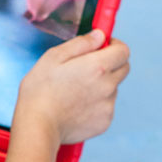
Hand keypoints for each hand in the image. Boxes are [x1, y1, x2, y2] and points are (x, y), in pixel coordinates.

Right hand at [14, 30, 129, 147]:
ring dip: (101, 85)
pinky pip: (106, 107)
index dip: (114, 45)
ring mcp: (108, 106)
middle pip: (123, 68)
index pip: (123, 51)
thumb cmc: (40, 90)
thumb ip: (81, 43)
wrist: (37, 125)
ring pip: (113, 88)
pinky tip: (76, 106)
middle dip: (110, 63)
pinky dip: (96, 104)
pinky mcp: (104, 122)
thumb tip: (99, 36)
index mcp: (98, 67)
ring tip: (75, 91)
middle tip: (88, 67)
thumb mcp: (53, 57)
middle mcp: (108, 86)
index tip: (103, 46)